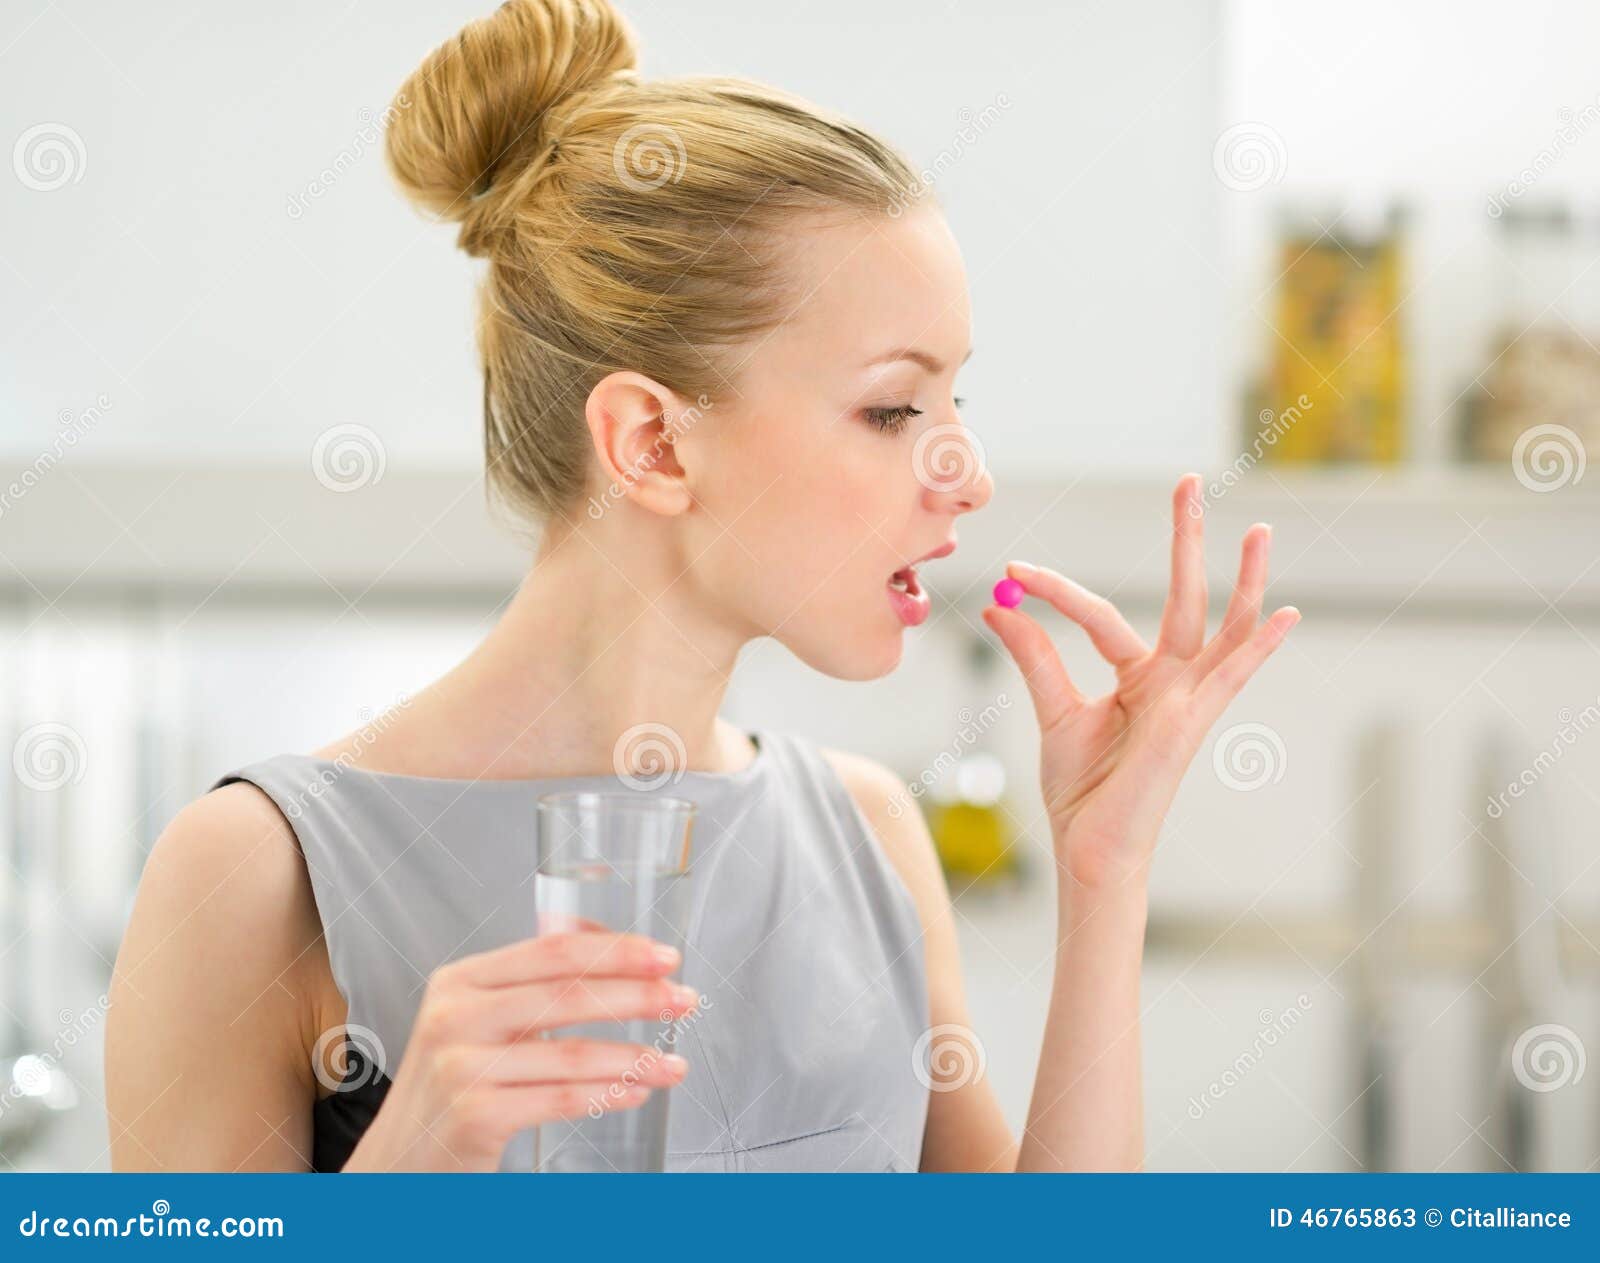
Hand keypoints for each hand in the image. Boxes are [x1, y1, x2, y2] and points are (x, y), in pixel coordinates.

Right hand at [342, 929, 697, 1171]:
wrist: (397, 1161)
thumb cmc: (447, 1087)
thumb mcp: (475, 1020)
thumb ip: (530, 982)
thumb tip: (602, 941)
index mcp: (462, 980)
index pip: (553, 951)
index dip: (616, 950)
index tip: (664, 957)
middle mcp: (456, 1016)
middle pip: (568, 994)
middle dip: (639, 997)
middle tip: (683, 1000)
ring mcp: (462, 1066)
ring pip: (571, 1053)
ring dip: (634, 1057)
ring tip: (672, 1063)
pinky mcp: (474, 1114)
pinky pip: (559, 1098)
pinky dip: (607, 1094)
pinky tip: (636, 1091)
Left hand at [982, 473, 1299, 894]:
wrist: (1089, 847)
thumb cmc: (1079, 789)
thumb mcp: (1052, 710)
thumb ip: (1034, 656)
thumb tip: (998, 606)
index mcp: (1137, 676)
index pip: (1099, 614)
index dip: (1055, 591)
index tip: (1013, 572)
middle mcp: (1170, 680)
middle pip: (1183, 595)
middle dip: (1186, 539)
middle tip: (1189, 481)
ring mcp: (1188, 699)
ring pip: (1222, 625)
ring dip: (1244, 577)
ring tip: (1259, 528)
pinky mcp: (1192, 722)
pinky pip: (1231, 677)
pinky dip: (1260, 647)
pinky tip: (1286, 615)